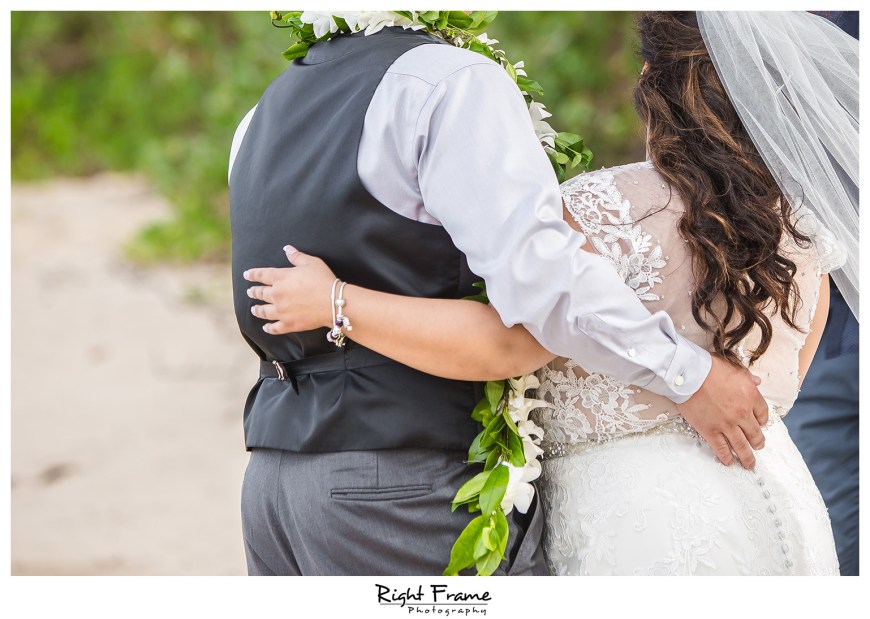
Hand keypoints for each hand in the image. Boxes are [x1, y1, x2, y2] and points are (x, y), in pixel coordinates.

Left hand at [243, 246, 336, 333]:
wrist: (332, 302)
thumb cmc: (323, 279)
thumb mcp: (311, 262)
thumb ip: (296, 256)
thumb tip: (287, 248)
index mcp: (280, 277)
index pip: (261, 275)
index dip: (252, 274)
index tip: (247, 275)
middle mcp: (276, 294)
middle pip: (260, 293)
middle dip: (253, 292)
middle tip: (249, 292)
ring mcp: (281, 311)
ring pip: (263, 311)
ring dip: (257, 310)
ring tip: (254, 309)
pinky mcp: (289, 324)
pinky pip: (274, 328)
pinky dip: (269, 328)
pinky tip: (266, 327)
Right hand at [676, 355, 768, 469]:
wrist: (689, 374)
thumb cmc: (709, 367)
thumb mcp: (734, 367)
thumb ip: (747, 377)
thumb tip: (757, 381)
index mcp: (751, 396)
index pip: (763, 414)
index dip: (762, 421)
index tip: (760, 425)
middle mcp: (742, 413)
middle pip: (755, 433)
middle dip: (758, 442)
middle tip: (758, 446)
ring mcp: (726, 424)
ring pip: (741, 445)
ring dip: (747, 457)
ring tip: (749, 463)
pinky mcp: (710, 430)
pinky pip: (721, 448)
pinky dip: (726, 457)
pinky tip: (728, 461)